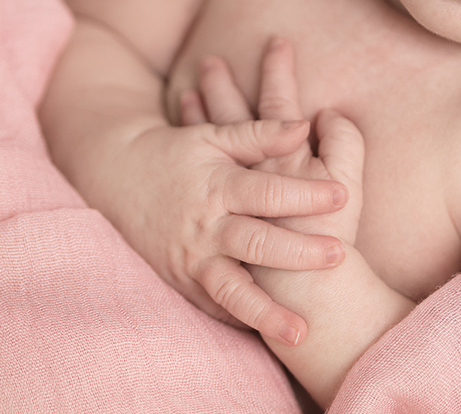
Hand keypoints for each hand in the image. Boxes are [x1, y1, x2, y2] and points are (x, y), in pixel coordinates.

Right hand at [99, 109, 347, 346]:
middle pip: (256, 242)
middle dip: (298, 251)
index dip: (305, 193)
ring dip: (267, 312)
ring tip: (301, 333)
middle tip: (338, 254)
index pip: (267, 192)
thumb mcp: (215, 137)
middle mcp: (205, 226)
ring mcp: (192, 259)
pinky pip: (216, 306)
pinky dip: (243, 320)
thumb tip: (306, 125)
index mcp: (217, 186)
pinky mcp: (183, 282)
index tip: (342, 195)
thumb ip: (260, 134)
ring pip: (231, 290)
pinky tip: (272, 334)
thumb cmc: (177, 154)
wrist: (118, 179)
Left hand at [183, 37, 363, 246]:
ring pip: (205, 150)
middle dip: (222, 87)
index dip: (278, 71)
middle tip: (210, 60)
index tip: (276, 42)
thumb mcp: (348, 187)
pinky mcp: (215, 222)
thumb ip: (345, 144)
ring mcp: (226, 200)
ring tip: (186, 92)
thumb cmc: (329, 240)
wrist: (303, 295)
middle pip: (231, 120)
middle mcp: (246, 175)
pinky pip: (194, 184)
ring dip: (196, 118)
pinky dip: (187, 163)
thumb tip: (328, 113)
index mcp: (281, 161)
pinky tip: (180, 149)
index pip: (277, 103)